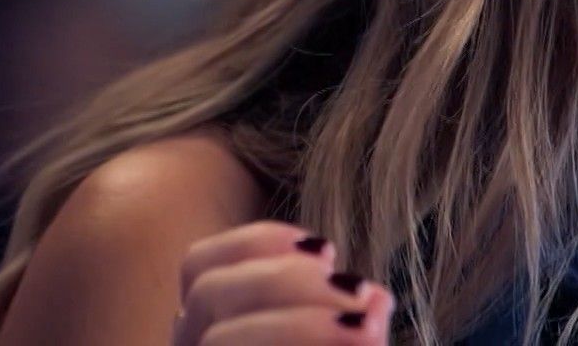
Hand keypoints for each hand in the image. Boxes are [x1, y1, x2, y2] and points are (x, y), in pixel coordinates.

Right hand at [171, 220, 396, 344]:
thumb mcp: (343, 325)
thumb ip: (355, 313)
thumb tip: (377, 302)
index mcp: (210, 322)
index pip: (200, 264)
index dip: (258, 242)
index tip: (326, 248)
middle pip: (209, 292)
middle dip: (290, 282)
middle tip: (361, 293)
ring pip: (220, 339)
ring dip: (302, 328)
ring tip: (367, 332)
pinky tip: (358, 344)